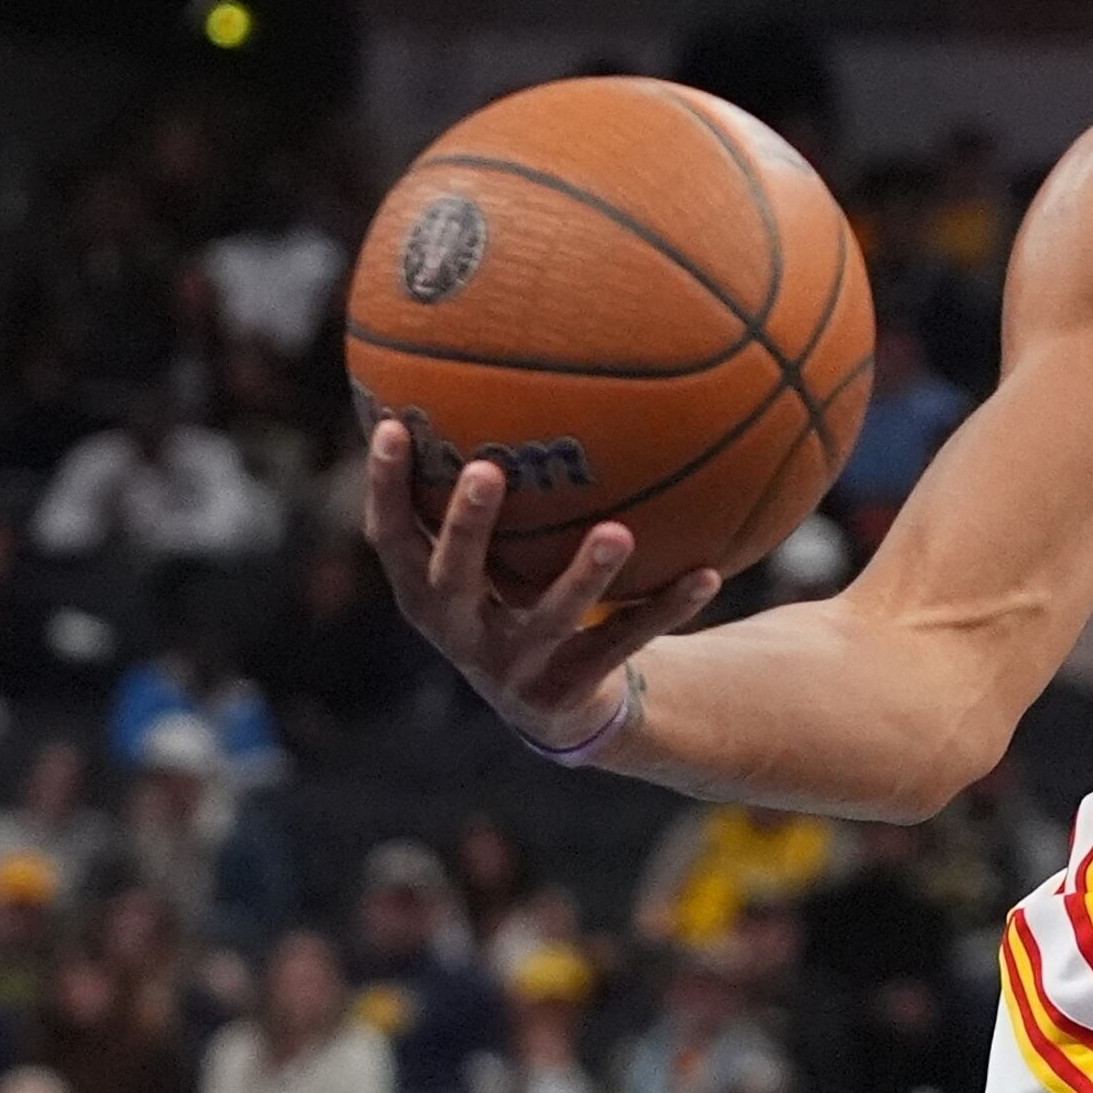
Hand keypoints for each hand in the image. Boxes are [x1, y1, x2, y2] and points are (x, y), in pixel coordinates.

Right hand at [360, 418, 718, 751]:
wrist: (556, 709)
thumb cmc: (516, 603)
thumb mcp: (492, 561)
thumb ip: (484, 497)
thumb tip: (494, 383)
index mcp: (428, 594)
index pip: (391, 536)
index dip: (385, 486)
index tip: (393, 425)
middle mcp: (461, 632)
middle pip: (454, 576)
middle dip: (466, 525)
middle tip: (487, 470)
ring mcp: (514, 666)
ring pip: (551, 617)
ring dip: (585, 576)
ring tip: (618, 532)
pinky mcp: (569, 689)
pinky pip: (626, 641)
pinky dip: (665, 608)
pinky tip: (707, 573)